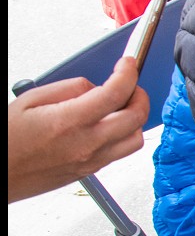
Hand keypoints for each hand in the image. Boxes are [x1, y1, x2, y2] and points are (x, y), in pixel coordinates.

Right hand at [8, 57, 148, 202]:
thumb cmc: (5, 140)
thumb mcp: (29, 101)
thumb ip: (69, 89)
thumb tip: (95, 86)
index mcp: (69, 122)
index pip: (115, 94)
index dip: (127, 74)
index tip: (128, 64)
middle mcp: (86, 144)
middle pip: (136, 118)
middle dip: (139, 95)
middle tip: (129, 84)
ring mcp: (91, 161)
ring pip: (135, 139)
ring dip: (135, 119)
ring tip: (120, 107)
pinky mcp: (90, 172)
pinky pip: (120, 152)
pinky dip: (123, 134)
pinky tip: (107, 125)